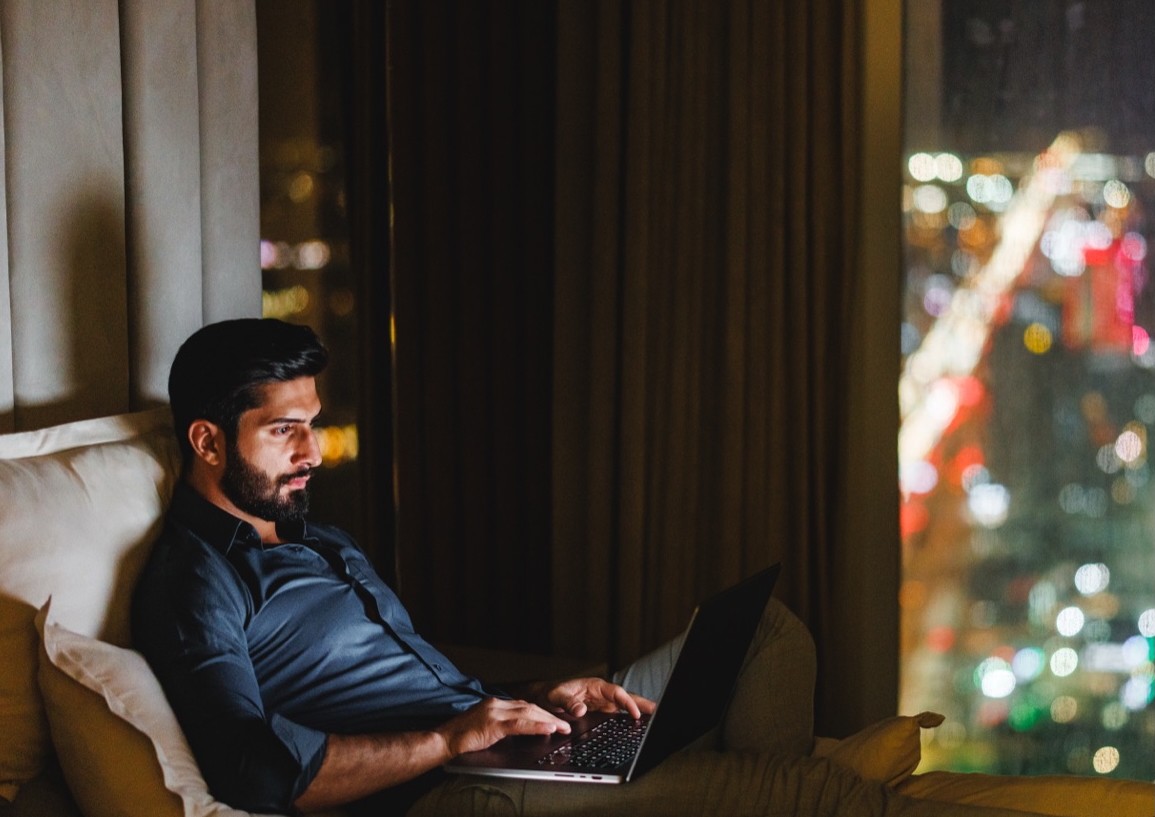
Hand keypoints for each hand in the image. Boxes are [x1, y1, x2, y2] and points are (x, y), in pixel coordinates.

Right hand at [435, 697, 571, 756]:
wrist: (444, 740)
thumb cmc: (462, 737)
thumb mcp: (486, 729)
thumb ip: (502, 726)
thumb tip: (522, 732)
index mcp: (495, 704)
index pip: (525, 706)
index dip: (542, 712)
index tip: (555, 718)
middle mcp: (497, 704)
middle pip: (530, 707)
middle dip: (549, 715)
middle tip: (565, 724)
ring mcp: (495, 712)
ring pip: (528, 713)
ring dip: (548, 720)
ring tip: (562, 727)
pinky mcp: (493, 723)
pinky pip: (520, 724)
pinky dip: (536, 726)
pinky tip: (548, 729)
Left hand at [538, 677, 656, 719]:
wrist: (545, 698)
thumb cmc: (551, 694)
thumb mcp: (557, 696)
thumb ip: (569, 702)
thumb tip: (580, 710)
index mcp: (595, 686)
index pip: (616, 693)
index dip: (627, 702)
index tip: (635, 713)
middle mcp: (602, 694)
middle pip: (625, 698)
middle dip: (641, 703)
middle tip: (657, 711)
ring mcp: (603, 703)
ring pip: (624, 706)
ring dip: (638, 710)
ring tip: (654, 717)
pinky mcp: (601, 712)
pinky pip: (617, 714)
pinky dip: (628, 718)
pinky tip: (636, 724)